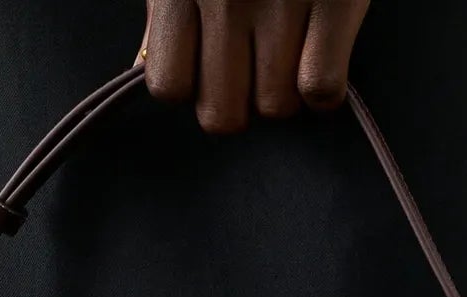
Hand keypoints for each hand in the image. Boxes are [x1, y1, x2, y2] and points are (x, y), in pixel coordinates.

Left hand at [142, 0, 371, 133]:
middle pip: (223, 115)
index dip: (192, 85)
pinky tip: (325, 57)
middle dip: (240, 101)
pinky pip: (320, 89)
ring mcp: (281, 0)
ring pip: (275, 106)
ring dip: (286, 91)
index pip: (169, 86)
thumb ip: (164, 11)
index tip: (210, 64)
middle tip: (256, 68)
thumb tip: (140, 66)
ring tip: (294, 50)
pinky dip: (326, 89)